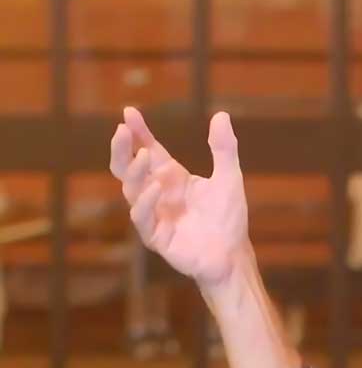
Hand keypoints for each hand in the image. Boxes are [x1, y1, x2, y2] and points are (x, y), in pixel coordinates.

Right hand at [109, 107, 249, 288]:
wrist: (233, 255)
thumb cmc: (228, 218)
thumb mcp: (229, 178)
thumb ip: (224, 149)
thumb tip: (222, 115)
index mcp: (171, 178)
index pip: (148, 149)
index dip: (139, 132)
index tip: (129, 112)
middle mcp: (157, 193)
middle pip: (129, 168)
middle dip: (122, 149)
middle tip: (122, 130)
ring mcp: (153, 214)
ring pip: (131, 190)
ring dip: (135, 172)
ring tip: (143, 155)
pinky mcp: (155, 236)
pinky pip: (142, 218)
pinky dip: (146, 202)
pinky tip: (156, 188)